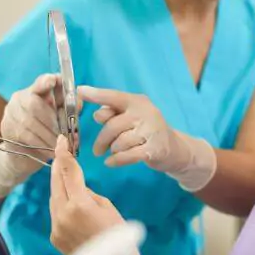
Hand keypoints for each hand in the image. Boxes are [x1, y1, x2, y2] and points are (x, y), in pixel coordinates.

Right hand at [0, 74, 66, 197]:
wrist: (23, 155)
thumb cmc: (46, 132)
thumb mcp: (59, 118)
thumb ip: (69, 109)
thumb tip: (79, 102)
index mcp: (34, 92)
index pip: (39, 83)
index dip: (46, 81)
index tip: (54, 80)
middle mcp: (19, 99)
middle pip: (34, 105)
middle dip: (52, 121)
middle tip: (65, 134)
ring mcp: (10, 114)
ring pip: (30, 123)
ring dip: (49, 135)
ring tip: (61, 145)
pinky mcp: (7, 130)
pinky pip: (26, 136)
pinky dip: (42, 144)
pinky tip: (52, 151)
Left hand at [50, 135, 125, 254]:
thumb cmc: (118, 235)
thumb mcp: (107, 206)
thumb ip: (88, 194)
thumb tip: (77, 188)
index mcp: (79, 204)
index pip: (68, 172)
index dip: (64, 154)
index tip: (60, 141)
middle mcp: (62, 214)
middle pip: (56, 183)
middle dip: (58, 167)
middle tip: (60, 152)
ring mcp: (56, 226)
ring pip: (53, 198)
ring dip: (59, 185)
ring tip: (66, 176)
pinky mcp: (54, 236)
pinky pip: (55, 213)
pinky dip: (61, 204)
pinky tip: (70, 202)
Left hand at [78, 86, 216, 190]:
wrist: (175, 148)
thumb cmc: (147, 130)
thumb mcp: (131, 117)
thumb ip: (114, 113)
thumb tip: (97, 114)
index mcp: (137, 102)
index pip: (114, 96)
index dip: (97, 94)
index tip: (80, 91)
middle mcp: (146, 113)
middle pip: (112, 125)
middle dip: (101, 140)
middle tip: (97, 150)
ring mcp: (152, 131)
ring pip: (119, 142)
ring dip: (112, 150)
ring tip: (114, 152)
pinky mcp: (154, 149)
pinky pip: (127, 155)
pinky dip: (116, 160)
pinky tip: (111, 162)